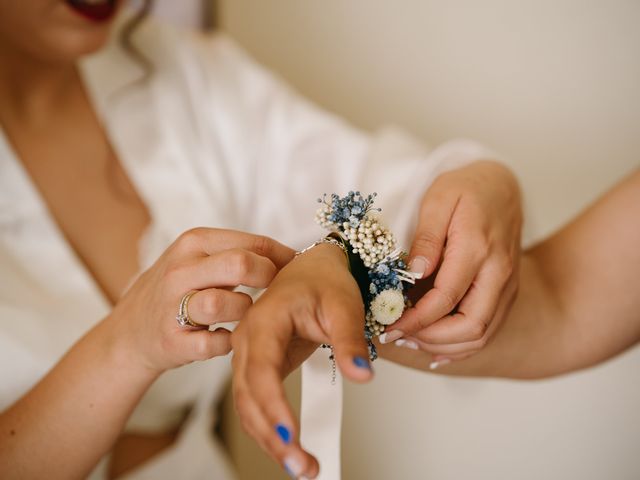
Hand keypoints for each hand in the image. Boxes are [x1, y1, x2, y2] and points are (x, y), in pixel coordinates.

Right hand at [106, 228, 294, 373]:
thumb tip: (292, 257)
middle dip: (268, 278)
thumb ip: (238, 254)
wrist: (129, 333)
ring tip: (243, 314)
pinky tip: (228, 337)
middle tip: (276, 291)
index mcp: (193, 243)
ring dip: (244, 312)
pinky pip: (216, 343)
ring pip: (225, 303)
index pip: (252, 242)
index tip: (296, 270)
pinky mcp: (172, 342)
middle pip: (240, 264)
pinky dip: (229, 342)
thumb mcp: (199, 260)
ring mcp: (172, 306)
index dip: (283, 258)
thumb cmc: (179, 291)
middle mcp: (180, 269)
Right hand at [231, 244, 368, 478]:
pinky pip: (255, 402)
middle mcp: (248, 339)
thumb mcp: (344, 306)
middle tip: (302, 466)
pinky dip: (269, 427)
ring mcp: (248, 354)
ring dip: (269, 439)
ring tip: (301, 466)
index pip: (262, 370)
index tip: (291, 436)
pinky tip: (289, 447)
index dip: (273, 406)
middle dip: (273, 436)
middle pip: (249, 397)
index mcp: (266, 321)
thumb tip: (362, 376)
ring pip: (247, 406)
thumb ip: (350, 340)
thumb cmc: (325, 281)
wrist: (313, 268)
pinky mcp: (257, 365)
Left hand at [383, 160, 521, 363]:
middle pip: (472, 327)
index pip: (446, 299)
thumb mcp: (438, 200)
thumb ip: (427, 238)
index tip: (389, 326)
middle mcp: (499, 273)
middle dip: (431, 340)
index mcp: (478, 248)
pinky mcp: (507, 292)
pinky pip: (489, 328)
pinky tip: (434, 346)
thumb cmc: (466, 189)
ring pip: (483, 335)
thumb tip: (414, 273)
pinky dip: (462, 344)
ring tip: (410, 341)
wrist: (502, 187)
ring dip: (445, 346)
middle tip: (398, 336)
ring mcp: (507, 285)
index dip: (416, 320)